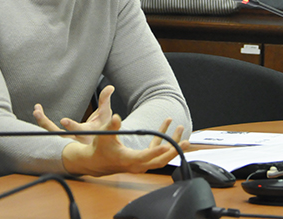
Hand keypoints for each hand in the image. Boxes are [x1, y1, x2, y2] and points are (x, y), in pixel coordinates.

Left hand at [33, 85, 114, 144]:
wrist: (100, 138)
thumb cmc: (104, 123)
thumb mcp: (106, 112)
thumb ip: (106, 100)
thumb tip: (110, 87)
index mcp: (88, 132)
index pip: (79, 131)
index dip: (71, 126)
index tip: (63, 120)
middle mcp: (76, 137)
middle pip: (60, 134)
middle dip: (48, 125)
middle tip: (38, 113)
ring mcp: (69, 137)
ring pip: (53, 133)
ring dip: (43, 122)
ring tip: (36, 110)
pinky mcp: (64, 134)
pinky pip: (51, 130)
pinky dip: (44, 121)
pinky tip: (38, 110)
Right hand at [61, 115, 187, 176]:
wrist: (97, 162)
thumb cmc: (100, 149)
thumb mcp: (104, 136)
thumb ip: (111, 126)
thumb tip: (116, 117)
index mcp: (128, 160)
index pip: (145, 157)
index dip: (156, 152)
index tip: (167, 146)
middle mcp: (137, 164)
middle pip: (160, 161)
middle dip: (174, 151)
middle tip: (185, 141)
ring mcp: (141, 162)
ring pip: (161, 157)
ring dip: (172, 143)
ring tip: (180, 128)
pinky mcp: (142, 158)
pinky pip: (157, 150)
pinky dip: (163, 139)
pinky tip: (167, 124)